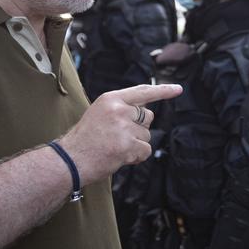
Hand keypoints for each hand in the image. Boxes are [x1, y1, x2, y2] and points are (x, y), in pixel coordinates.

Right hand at [58, 83, 180, 184]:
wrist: (70, 159)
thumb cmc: (84, 140)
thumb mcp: (99, 113)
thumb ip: (121, 109)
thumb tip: (146, 112)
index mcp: (111, 99)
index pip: (142, 91)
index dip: (163, 91)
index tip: (178, 89)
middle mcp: (119, 110)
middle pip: (148, 117)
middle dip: (139, 128)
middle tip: (118, 137)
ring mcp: (124, 127)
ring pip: (147, 135)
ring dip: (136, 144)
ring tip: (115, 147)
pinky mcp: (127, 145)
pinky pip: (145, 150)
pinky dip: (137, 156)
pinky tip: (120, 157)